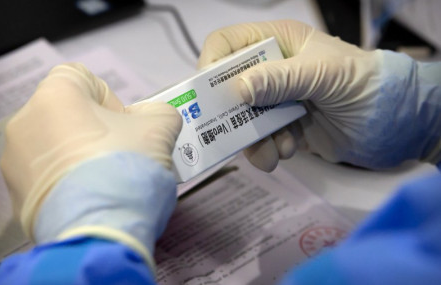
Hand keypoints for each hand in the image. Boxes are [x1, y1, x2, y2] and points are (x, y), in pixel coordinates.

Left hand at [1, 63, 181, 237]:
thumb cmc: (128, 169)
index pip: (82, 78)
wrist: (104, 231)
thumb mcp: (159, 129)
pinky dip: (66, 181)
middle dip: (95, 129)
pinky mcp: (16, 195)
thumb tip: (151, 116)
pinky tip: (90, 198)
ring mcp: (15, 161)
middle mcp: (25, 122)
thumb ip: (159, 112)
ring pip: (54, 145)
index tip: (124, 124)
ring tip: (106, 180)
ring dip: (79, 154)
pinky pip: (45, 176)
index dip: (109, 98)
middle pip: (67, 113)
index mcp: (56, 95)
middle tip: (120, 153)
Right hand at [198, 20, 439, 170]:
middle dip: (231, 112)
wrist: (390, 122)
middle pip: (229, 87)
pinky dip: (268, 149)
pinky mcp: (281, 127)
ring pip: (242, 119)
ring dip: (254, 138)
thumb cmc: (361, 83)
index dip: (212, 64)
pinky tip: (287, 151)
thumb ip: (279, 79)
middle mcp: (270, 70)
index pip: (228, 45)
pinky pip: (260, 139)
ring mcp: (274, 101)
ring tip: (274, 151)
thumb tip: (238, 89)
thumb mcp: (322, 74)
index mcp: (277, 43)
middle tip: (231, 131)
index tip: (209, 92)